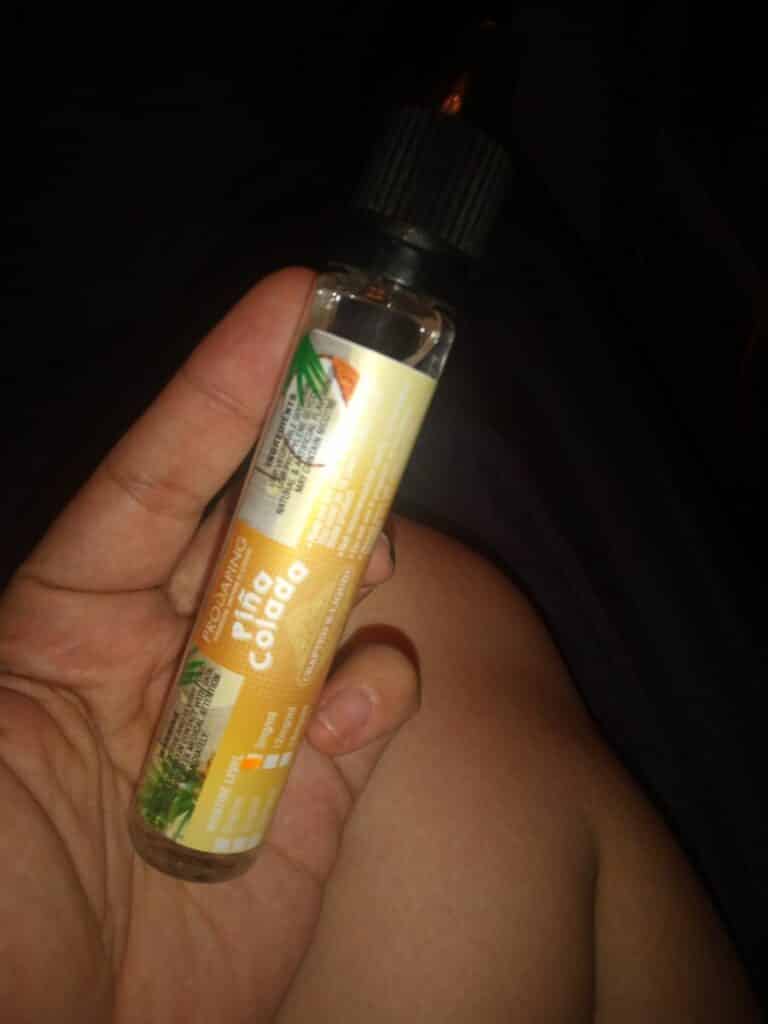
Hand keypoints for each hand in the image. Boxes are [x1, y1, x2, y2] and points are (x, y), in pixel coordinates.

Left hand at [0, 269, 418, 1022]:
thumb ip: (50, 641)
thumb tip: (125, 577)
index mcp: (76, 617)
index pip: (158, 477)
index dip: (223, 390)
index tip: (295, 304)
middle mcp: (168, 647)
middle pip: (260, 523)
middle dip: (313, 461)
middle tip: (372, 404)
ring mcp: (249, 710)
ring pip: (328, 598)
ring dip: (353, 566)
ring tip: (361, 561)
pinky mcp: (313, 783)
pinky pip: (368, 702)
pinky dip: (376, 690)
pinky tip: (353, 711)